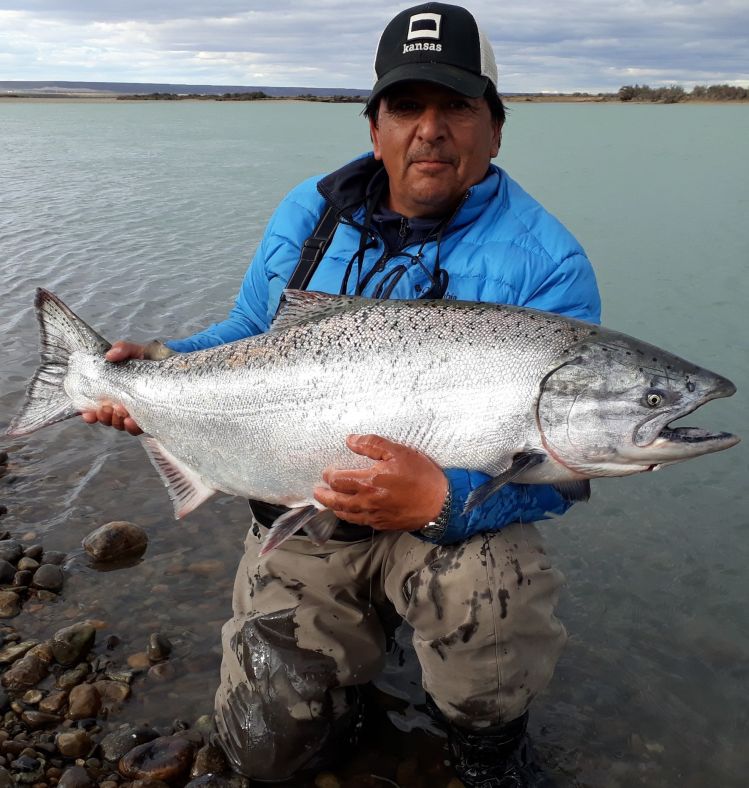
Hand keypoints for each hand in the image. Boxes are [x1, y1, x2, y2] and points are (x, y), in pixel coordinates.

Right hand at [80, 341, 146, 434]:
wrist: (173, 363)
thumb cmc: (150, 358)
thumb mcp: (136, 351)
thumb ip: (122, 349)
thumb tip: (109, 356)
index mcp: (113, 391)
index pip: (96, 406)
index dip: (89, 413)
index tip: (86, 414)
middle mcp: (122, 404)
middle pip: (107, 418)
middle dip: (104, 417)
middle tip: (106, 408)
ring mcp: (136, 412)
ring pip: (120, 425)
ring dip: (116, 421)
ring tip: (119, 411)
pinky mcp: (150, 417)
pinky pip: (138, 428)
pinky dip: (132, 426)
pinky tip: (132, 420)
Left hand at [313, 434, 447, 530]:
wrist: (441, 502)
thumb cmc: (421, 475)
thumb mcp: (398, 452)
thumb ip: (372, 445)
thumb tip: (350, 440)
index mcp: (369, 482)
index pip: (339, 480)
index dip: (329, 476)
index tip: (327, 472)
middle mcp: (368, 501)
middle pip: (337, 501)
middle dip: (324, 496)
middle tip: (316, 491)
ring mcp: (375, 515)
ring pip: (347, 514)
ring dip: (335, 508)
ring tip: (329, 503)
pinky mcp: (383, 524)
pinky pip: (361, 522)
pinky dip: (351, 517)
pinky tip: (350, 512)